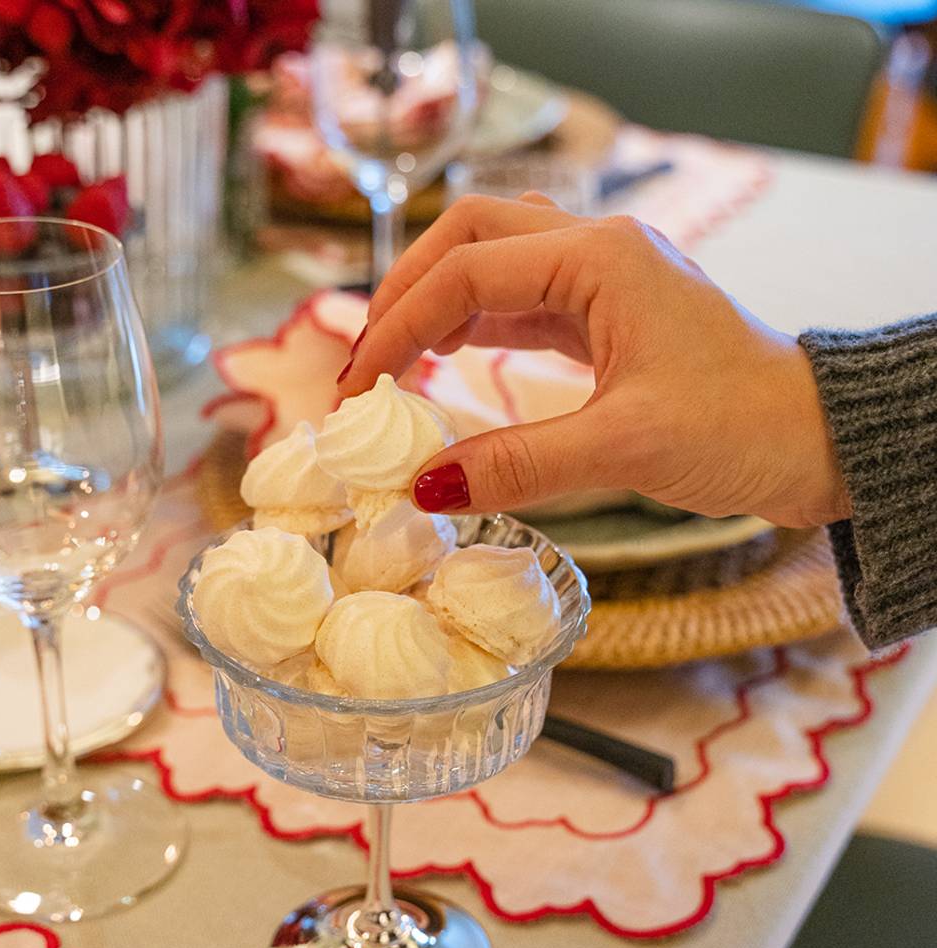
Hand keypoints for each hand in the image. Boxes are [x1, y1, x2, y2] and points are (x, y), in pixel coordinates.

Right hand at [338, 194, 847, 527]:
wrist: (817, 439)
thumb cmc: (742, 429)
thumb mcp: (625, 448)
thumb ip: (520, 463)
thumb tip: (422, 485)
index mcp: (599, 258)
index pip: (465, 272)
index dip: (397, 327)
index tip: (356, 389)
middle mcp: (597, 251)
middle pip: (468, 235)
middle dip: (405, 293)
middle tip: (364, 365)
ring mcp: (604, 279)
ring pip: (493, 262)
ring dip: (436, 303)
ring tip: (391, 367)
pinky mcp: (609, 316)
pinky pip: (521, 302)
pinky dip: (473, 327)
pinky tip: (445, 363)